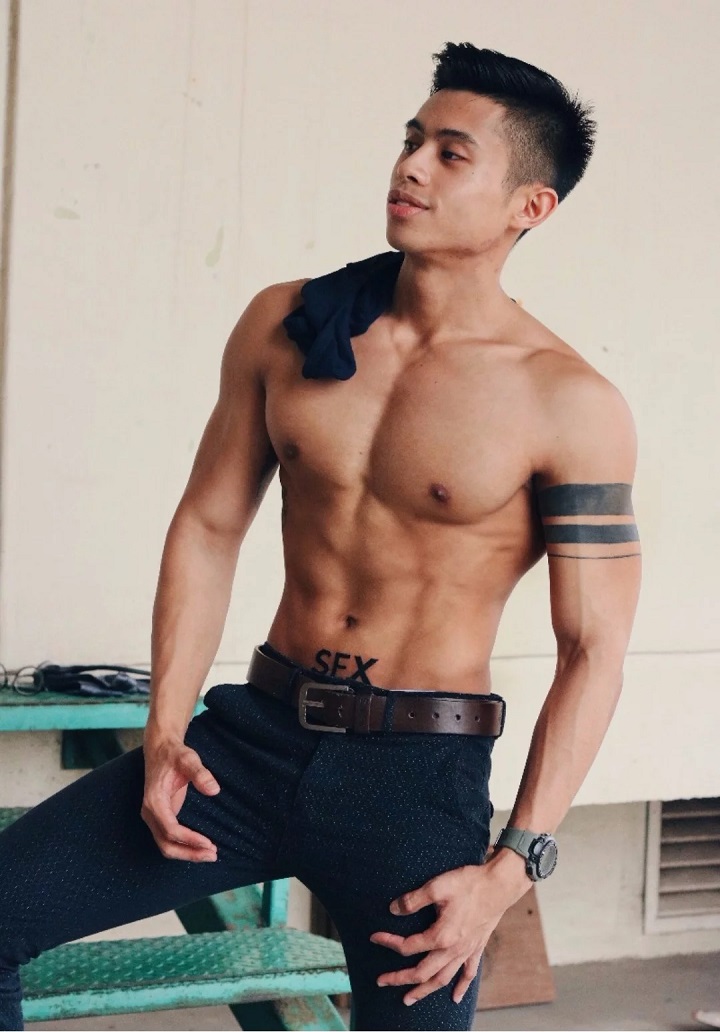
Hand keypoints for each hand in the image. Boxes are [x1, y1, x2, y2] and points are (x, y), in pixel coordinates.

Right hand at [141, 734, 219, 861]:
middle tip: (213, 854)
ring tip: (210, 854)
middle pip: (166, 844)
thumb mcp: (188, 759)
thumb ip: (200, 773)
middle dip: (189, 853)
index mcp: (154, 800)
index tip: (209, 843)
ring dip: (187, 853)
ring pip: (166, 845)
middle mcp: (149, 812)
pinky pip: (169, 839)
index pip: (170, 829)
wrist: (160, 748)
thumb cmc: (174, 754)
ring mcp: (153, 817)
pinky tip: (200, 847)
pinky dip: (183, 847)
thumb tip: (214, 790)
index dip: (189, 839)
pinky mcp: (160, 817)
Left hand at [369, 860, 525, 1006]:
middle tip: (381, 981)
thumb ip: (413, 900)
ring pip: (442, 979)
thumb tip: (393, 909)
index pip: (408, 946)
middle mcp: (453, 950)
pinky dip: (461, 987)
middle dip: (400, 978)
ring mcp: (466, 952)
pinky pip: (468, 973)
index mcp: (441, 936)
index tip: (374, 937)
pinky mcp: (477, 948)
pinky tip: (456, 998)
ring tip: (409, 999)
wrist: (499, 885)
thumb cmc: (469, 883)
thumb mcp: (437, 886)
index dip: (389, 942)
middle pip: (422, 972)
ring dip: (424, 991)